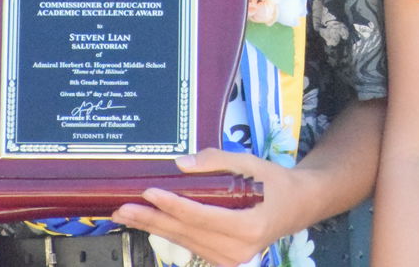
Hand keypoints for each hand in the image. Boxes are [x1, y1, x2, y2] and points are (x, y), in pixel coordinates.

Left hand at [111, 149, 304, 266]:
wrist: (296, 207)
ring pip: (184, 241)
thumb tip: (180, 165)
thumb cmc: (275, 183)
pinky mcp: (223, 260)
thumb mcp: (250, 163)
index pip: (200, 215)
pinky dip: (168, 232)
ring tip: (126, 215)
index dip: (172, 204)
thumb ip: (216, 161)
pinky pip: (190, 245)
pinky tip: (149, 222)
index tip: (149, 192)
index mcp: (247, 225)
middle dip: (151, 219)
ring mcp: (230, 258)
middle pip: (185, 232)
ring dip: (153, 227)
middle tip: (122, 208)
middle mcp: (237, 249)